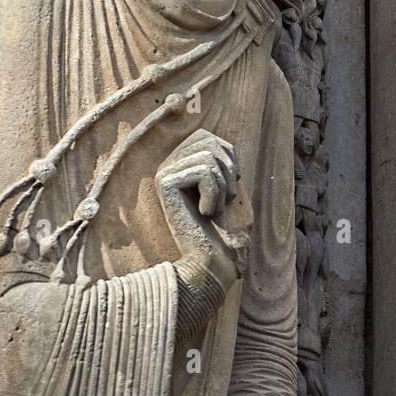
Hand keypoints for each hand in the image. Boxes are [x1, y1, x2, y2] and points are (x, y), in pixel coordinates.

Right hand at [157, 129, 251, 291]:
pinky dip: (215, 194)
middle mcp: (170, 166)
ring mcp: (165, 173)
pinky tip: (204, 213)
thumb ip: (220, 158)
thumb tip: (211, 135)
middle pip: (210, 141)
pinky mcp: (165, 183)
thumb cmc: (228, 229)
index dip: (229, 157)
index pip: (210, 137)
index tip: (231, 185)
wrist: (217, 260)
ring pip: (208, 156)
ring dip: (223, 186)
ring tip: (214, 209)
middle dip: (229, 171)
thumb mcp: (231, 187)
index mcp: (183, 166)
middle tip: (226, 199)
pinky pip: (203, 170)